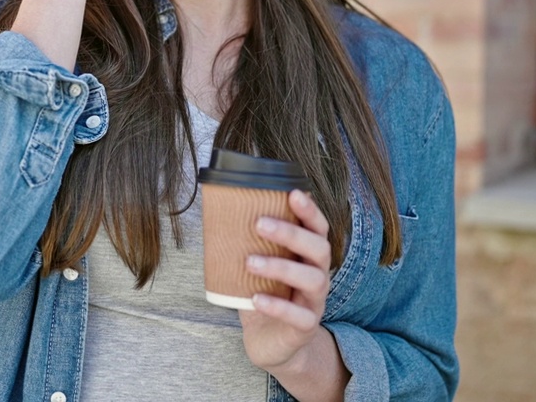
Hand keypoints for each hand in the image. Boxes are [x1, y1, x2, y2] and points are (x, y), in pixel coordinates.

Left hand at [238, 189, 333, 375]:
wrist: (271, 343)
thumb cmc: (263, 295)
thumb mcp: (256, 268)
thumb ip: (246, 245)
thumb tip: (216, 213)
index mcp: (307, 257)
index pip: (317, 229)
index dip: (310, 211)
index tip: (293, 193)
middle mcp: (317, 275)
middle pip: (319, 249)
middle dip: (291, 233)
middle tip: (259, 223)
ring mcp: (315, 303)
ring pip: (313, 280)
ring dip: (281, 267)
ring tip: (250, 262)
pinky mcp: (305, 328)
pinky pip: (299, 316)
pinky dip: (278, 306)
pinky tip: (256, 299)